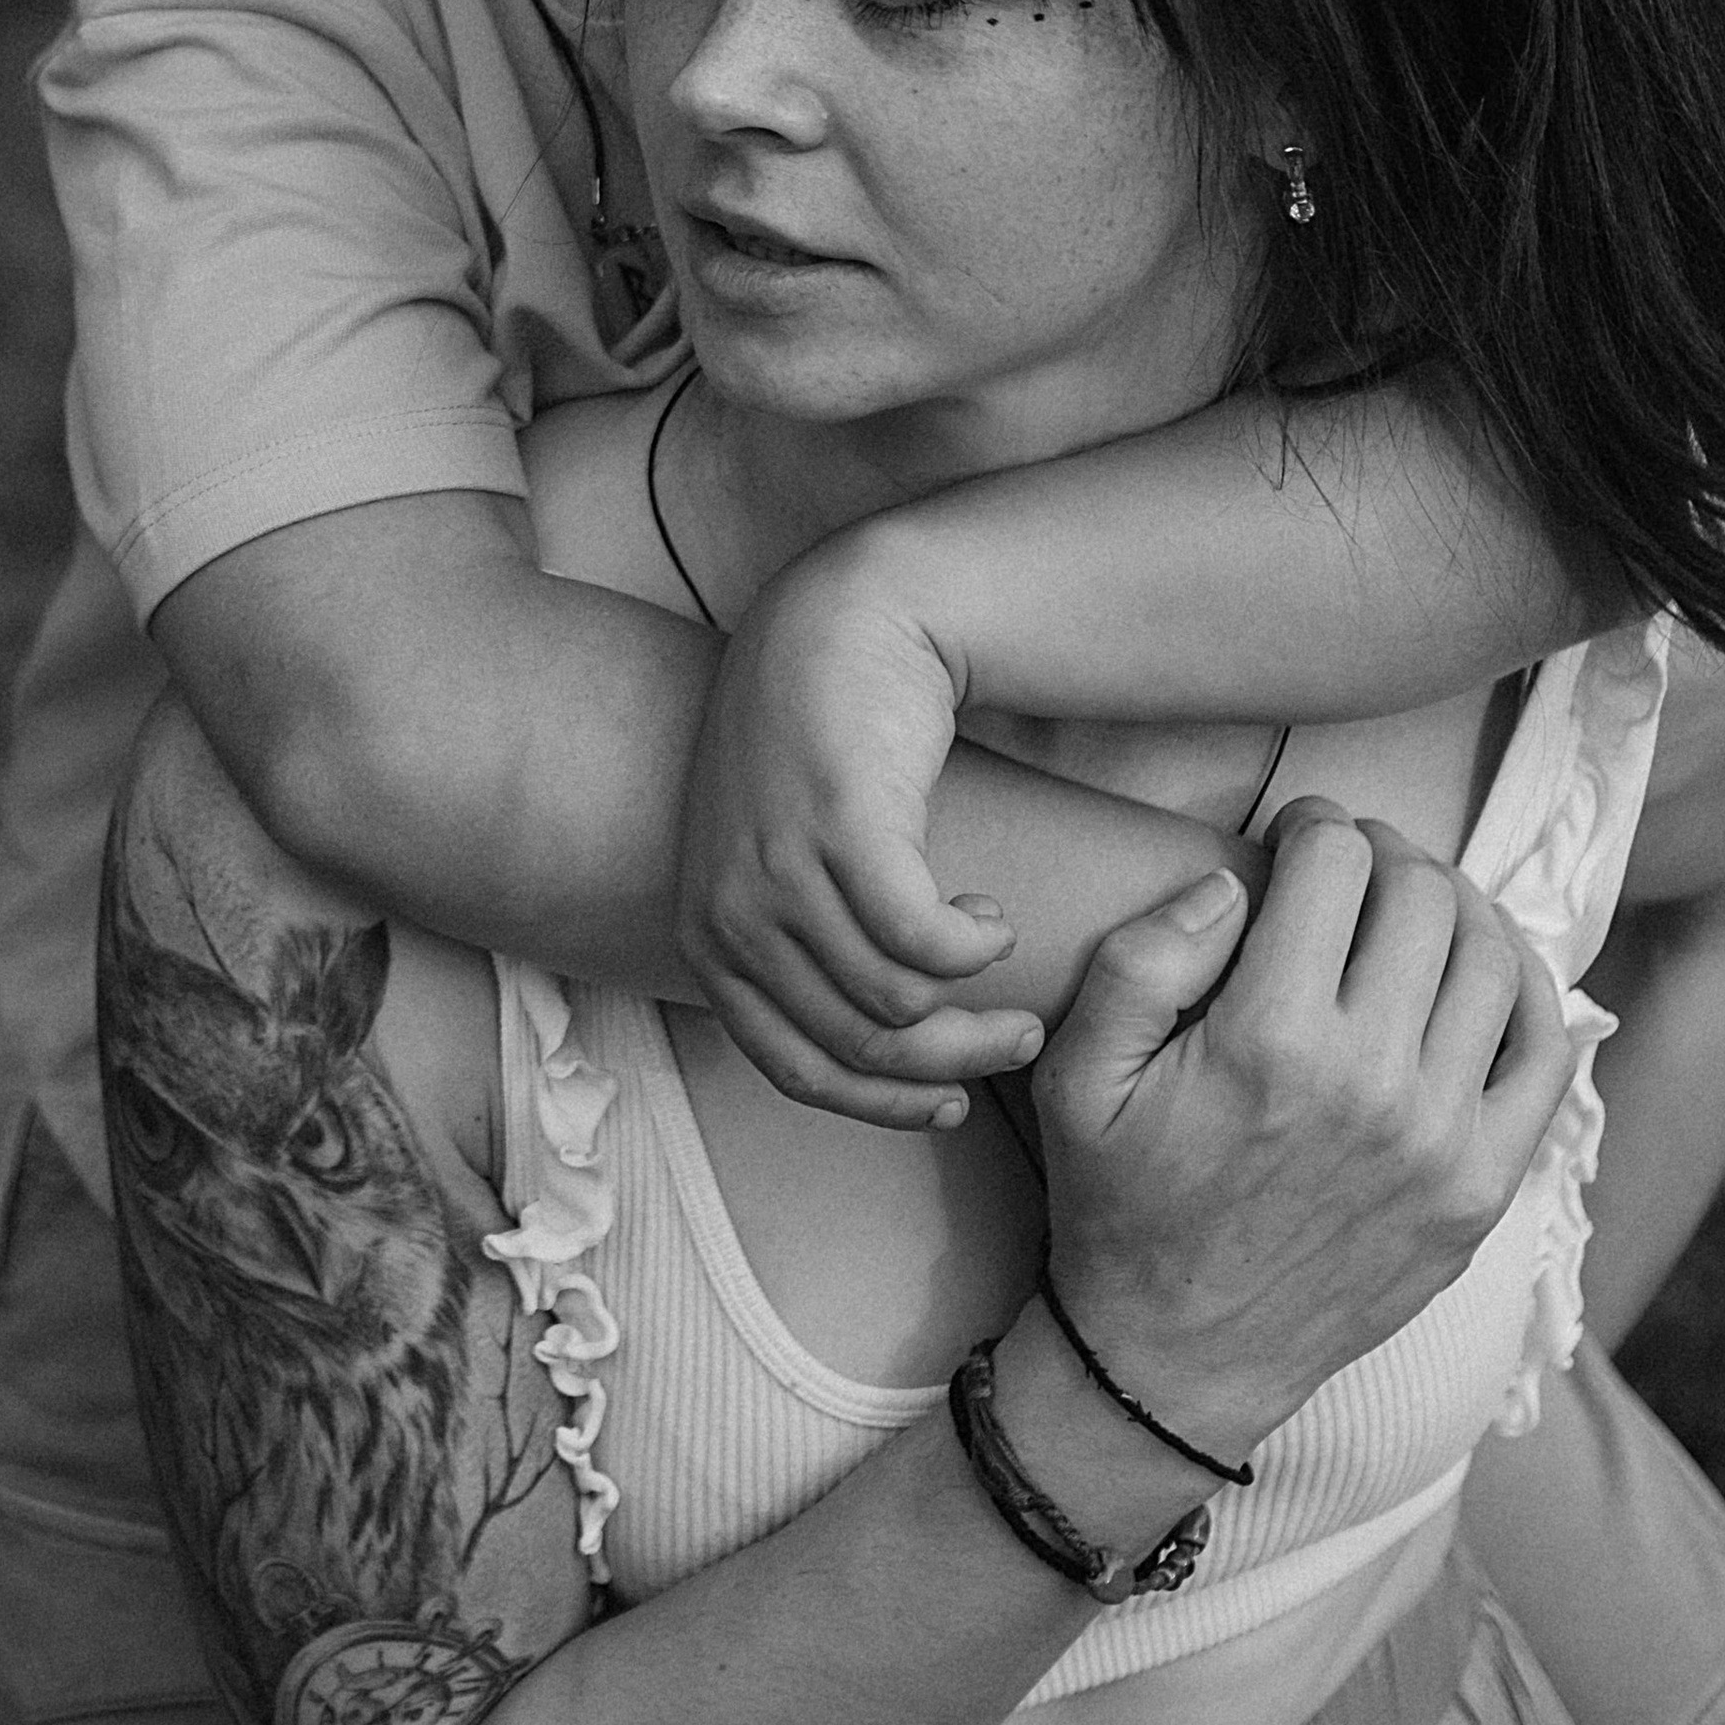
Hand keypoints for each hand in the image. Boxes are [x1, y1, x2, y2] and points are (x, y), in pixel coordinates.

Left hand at [679, 548, 1035, 1126]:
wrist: (842, 619)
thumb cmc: (818, 740)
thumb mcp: (773, 853)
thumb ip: (795, 942)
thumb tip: (871, 1045)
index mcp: (709, 933)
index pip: (792, 1066)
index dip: (880, 1104)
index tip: (949, 1102)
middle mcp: (732, 911)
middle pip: (856, 1044)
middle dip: (951, 1062)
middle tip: (1016, 1042)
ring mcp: (781, 869)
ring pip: (898, 1003)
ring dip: (977, 1006)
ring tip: (1011, 971)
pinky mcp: (842, 828)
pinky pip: (925, 940)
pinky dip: (974, 944)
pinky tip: (992, 914)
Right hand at [1033, 799, 1575, 1462]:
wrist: (1178, 1359)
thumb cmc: (1121, 1207)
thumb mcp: (1078, 1076)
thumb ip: (1140, 960)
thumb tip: (1228, 884)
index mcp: (1270, 1040)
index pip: (1335, 864)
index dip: (1312, 826)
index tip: (1293, 839)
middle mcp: (1373, 1083)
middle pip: (1422, 895)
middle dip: (1383, 854)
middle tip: (1347, 869)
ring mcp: (1443, 1140)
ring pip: (1491, 957)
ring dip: (1454, 907)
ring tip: (1409, 910)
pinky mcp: (1482, 1188)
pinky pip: (1545, 1053)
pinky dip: (1527, 988)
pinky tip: (1482, 969)